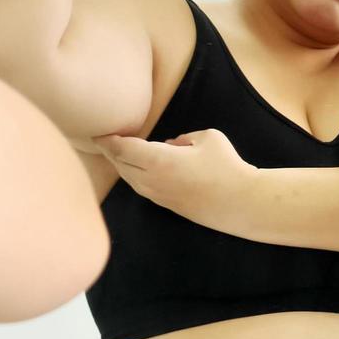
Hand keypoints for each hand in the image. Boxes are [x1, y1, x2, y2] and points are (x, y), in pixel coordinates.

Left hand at [94, 129, 260, 230]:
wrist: (240, 202)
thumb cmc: (226, 166)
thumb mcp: (207, 138)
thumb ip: (182, 138)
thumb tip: (170, 145)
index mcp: (158, 160)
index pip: (122, 148)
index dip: (107, 140)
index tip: (97, 133)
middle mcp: (151, 180)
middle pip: (121, 164)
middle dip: (110, 151)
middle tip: (103, 140)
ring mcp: (157, 195)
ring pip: (129, 178)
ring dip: (121, 165)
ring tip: (116, 153)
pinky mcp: (165, 205)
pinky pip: (140, 187)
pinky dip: (133, 175)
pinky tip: (136, 168)